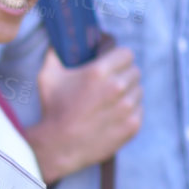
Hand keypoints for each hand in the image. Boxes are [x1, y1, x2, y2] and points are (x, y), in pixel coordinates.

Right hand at [36, 45, 141, 179]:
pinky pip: (140, 110)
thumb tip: (57, 41)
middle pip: (135, 71)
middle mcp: (117, 87)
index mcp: (100, 71)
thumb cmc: (53, 109)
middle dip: (123, 75)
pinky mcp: (132, 125)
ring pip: (139, 90)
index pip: (127, 54)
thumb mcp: (48, 77)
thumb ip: (54, 54)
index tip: (112, 65)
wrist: (59, 146)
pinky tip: (113, 116)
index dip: (119, 58)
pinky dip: (130, 111)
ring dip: (128, 93)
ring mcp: (127, 108)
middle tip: (110, 84)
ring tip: (110, 102)